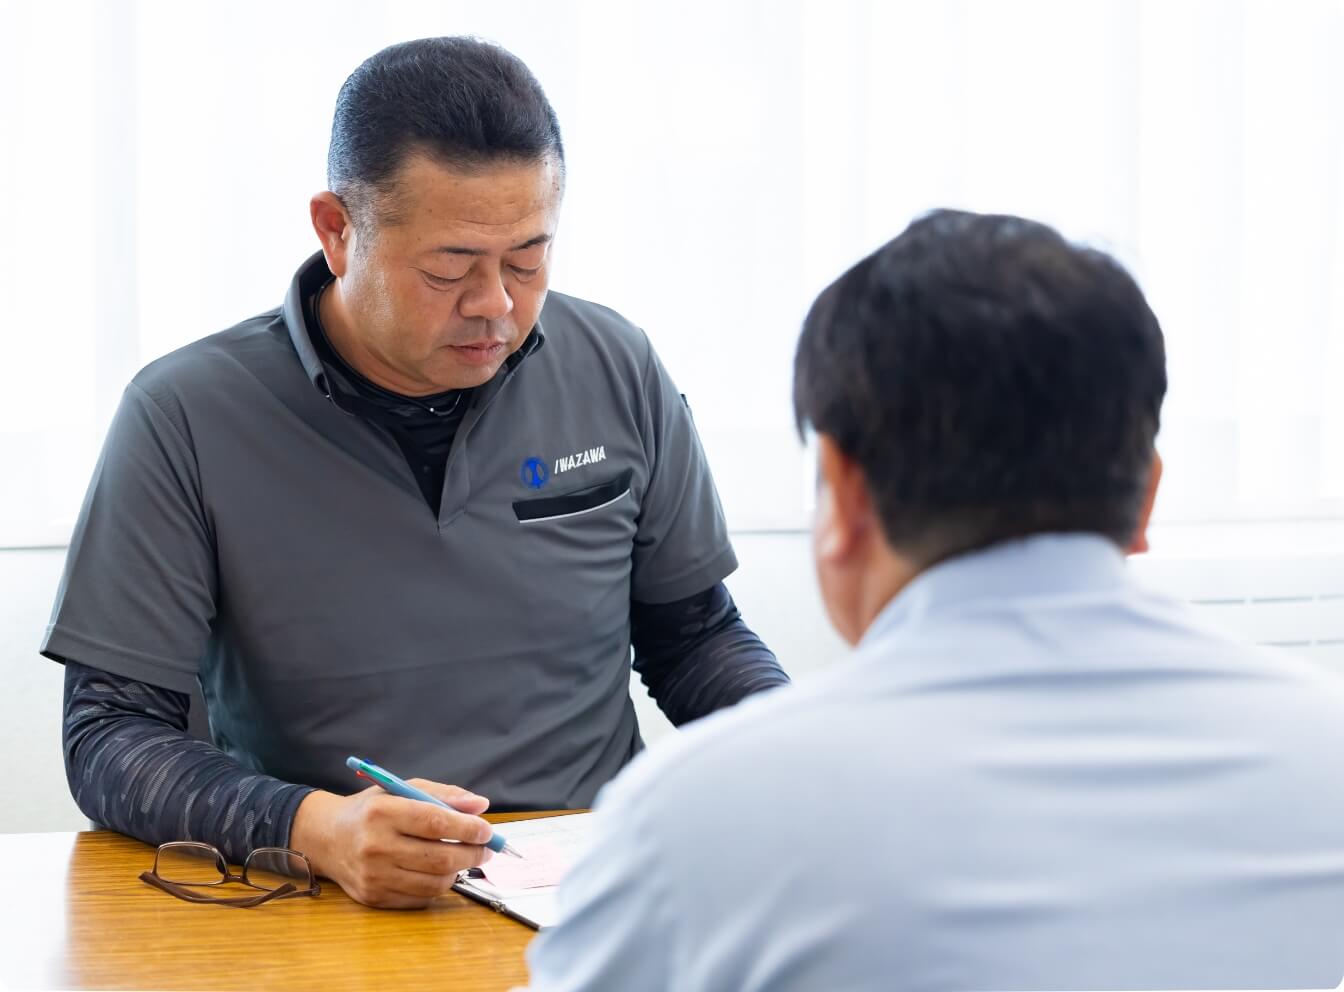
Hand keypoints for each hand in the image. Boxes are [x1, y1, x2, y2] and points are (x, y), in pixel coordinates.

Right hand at [289, 779, 492, 908]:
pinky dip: (438, 886)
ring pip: (434, 882)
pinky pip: (420, 898)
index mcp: (382, 812)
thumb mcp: (401, 789)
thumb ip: (443, 795)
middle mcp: (375, 846)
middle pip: (439, 857)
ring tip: (464, 858)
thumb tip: (481, 806)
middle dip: (472, 853)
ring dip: (459, 871)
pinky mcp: (374, 897)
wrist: (326, 838)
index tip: (487, 830)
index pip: (435, 823)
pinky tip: (440, 871)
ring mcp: (373, 876)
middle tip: (485, 848)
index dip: (468, 828)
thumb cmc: (371, 809)